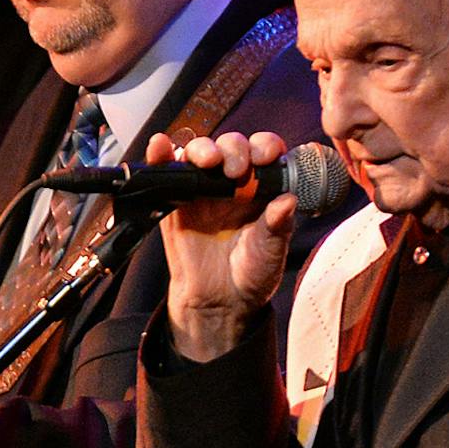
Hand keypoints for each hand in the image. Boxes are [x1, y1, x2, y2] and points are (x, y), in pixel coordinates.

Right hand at [149, 131, 296, 360]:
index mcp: (262, 187)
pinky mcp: (174, 199)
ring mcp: (202, 188)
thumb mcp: (271, 251)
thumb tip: (288, 200)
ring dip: (202, 149)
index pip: (264, 152)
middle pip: (231, 146)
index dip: (265, 147)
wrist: (219, 301)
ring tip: (206, 161)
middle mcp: (233, 181)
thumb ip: (278, 226)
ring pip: (199, 152)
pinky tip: (160, 147)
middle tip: (236, 170)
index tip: (266, 157)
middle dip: (234, 149)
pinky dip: (160, 154)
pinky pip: (166, 171)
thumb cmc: (250, 274)